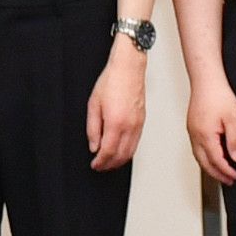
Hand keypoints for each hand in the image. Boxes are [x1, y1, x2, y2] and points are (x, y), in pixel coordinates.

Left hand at [84, 37, 146, 170]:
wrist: (128, 68)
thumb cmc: (111, 81)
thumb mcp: (93, 104)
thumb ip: (93, 128)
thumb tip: (94, 146)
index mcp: (116, 123)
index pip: (108, 152)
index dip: (100, 162)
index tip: (94, 165)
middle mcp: (130, 126)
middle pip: (121, 156)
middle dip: (109, 165)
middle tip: (100, 166)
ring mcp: (138, 124)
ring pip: (131, 152)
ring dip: (119, 161)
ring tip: (109, 162)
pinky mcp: (142, 121)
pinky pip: (136, 143)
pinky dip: (128, 152)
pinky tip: (120, 150)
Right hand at [186, 75, 235, 185]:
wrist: (206, 79)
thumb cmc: (217, 94)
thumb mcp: (233, 118)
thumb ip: (234, 140)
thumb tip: (235, 157)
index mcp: (205, 135)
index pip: (216, 161)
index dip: (226, 171)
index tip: (234, 177)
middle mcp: (195, 135)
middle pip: (204, 163)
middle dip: (216, 174)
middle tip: (228, 181)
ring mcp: (192, 131)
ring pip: (198, 156)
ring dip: (209, 167)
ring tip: (221, 172)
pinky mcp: (192, 126)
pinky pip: (196, 148)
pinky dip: (204, 157)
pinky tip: (211, 156)